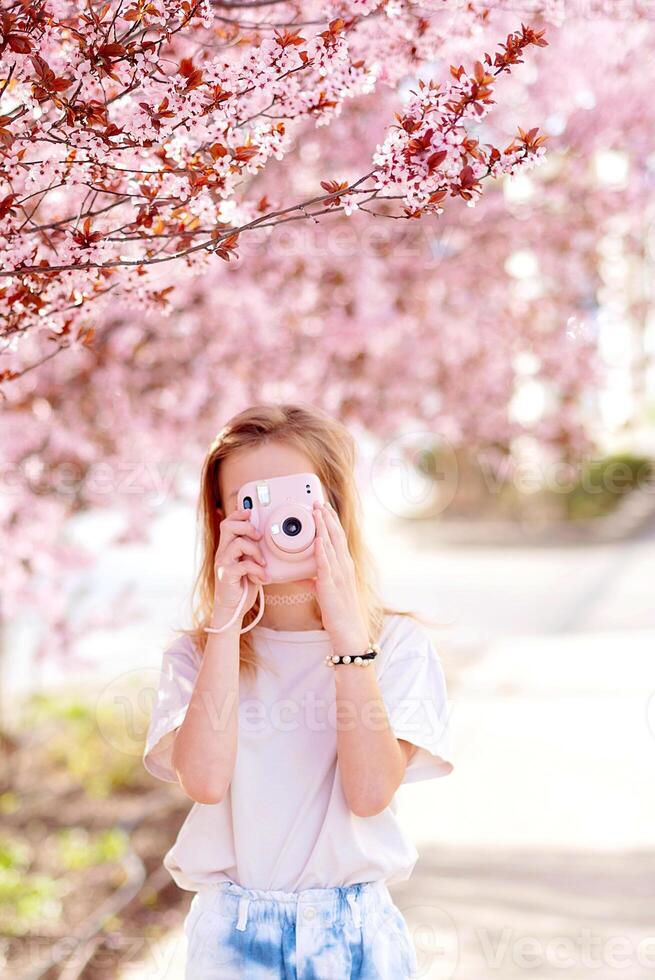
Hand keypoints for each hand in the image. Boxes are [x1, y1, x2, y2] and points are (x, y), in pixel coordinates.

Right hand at [212, 506, 266, 626]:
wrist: (231, 609)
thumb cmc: (242, 586)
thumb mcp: (249, 564)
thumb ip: (253, 552)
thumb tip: (266, 539)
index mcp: (227, 548)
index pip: (228, 523)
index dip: (238, 514)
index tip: (250, 511)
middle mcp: (222, 553)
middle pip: (228, 526)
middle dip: (247, 526)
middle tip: (259, 536)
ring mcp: (223, 563)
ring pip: (238, 543)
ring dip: (255, 551)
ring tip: (263, 563)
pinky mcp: (226, 575)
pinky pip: (244, 565)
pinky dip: (257, 570)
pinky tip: (262, 577)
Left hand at [310, 500, 368, 655]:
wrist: (348, 629)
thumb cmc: (337, 610)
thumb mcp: (324, 591)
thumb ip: (313, 580)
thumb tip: (298, 576)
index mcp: (344, 565)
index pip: (338, 537)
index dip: (332, 521)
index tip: (324, 507)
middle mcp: (344, 566)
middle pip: (336, 536)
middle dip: (327, 517)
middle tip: (318, 501)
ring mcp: (339, 574)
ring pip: (331, 545)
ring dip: (324, 528)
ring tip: (317, 512)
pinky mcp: (331, 585)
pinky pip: (325, 565)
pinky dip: (322, 552)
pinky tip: (318, 540)